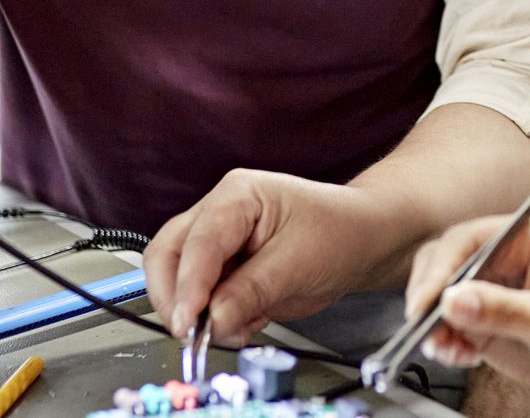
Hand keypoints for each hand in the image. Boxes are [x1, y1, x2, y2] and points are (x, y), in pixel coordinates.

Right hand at [144, 170, 400, 342]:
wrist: (361, 240)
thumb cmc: (338, 232)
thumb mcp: (299, 263)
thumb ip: (251, 292)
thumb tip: (212, 320)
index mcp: (238, 195)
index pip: (198, 242)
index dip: (188, 285)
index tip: (188, 323)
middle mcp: (218, 212)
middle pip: (168, 255)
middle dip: (175, 299)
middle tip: (193, 334)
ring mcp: (217, 240)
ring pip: (175, 278)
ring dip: (195, 312)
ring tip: (236, 326)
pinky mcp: (222, 268)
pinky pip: (199, 298)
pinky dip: (213, 318)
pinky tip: (249, 318)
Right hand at [407, 212, 529, 401]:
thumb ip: (504, 310)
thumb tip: (455, 299)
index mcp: (522, 238)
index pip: (466, 241)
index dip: (441, 269)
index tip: (427, 302)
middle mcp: (501, 259)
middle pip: (444, 263)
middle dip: (429, 294)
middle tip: (423, 325)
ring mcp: (490, 291)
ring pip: (441, 296)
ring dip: (432, 322)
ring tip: (440, 347)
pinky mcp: (485, 321)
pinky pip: (450, 326)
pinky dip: (444, 341)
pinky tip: (455, 355)